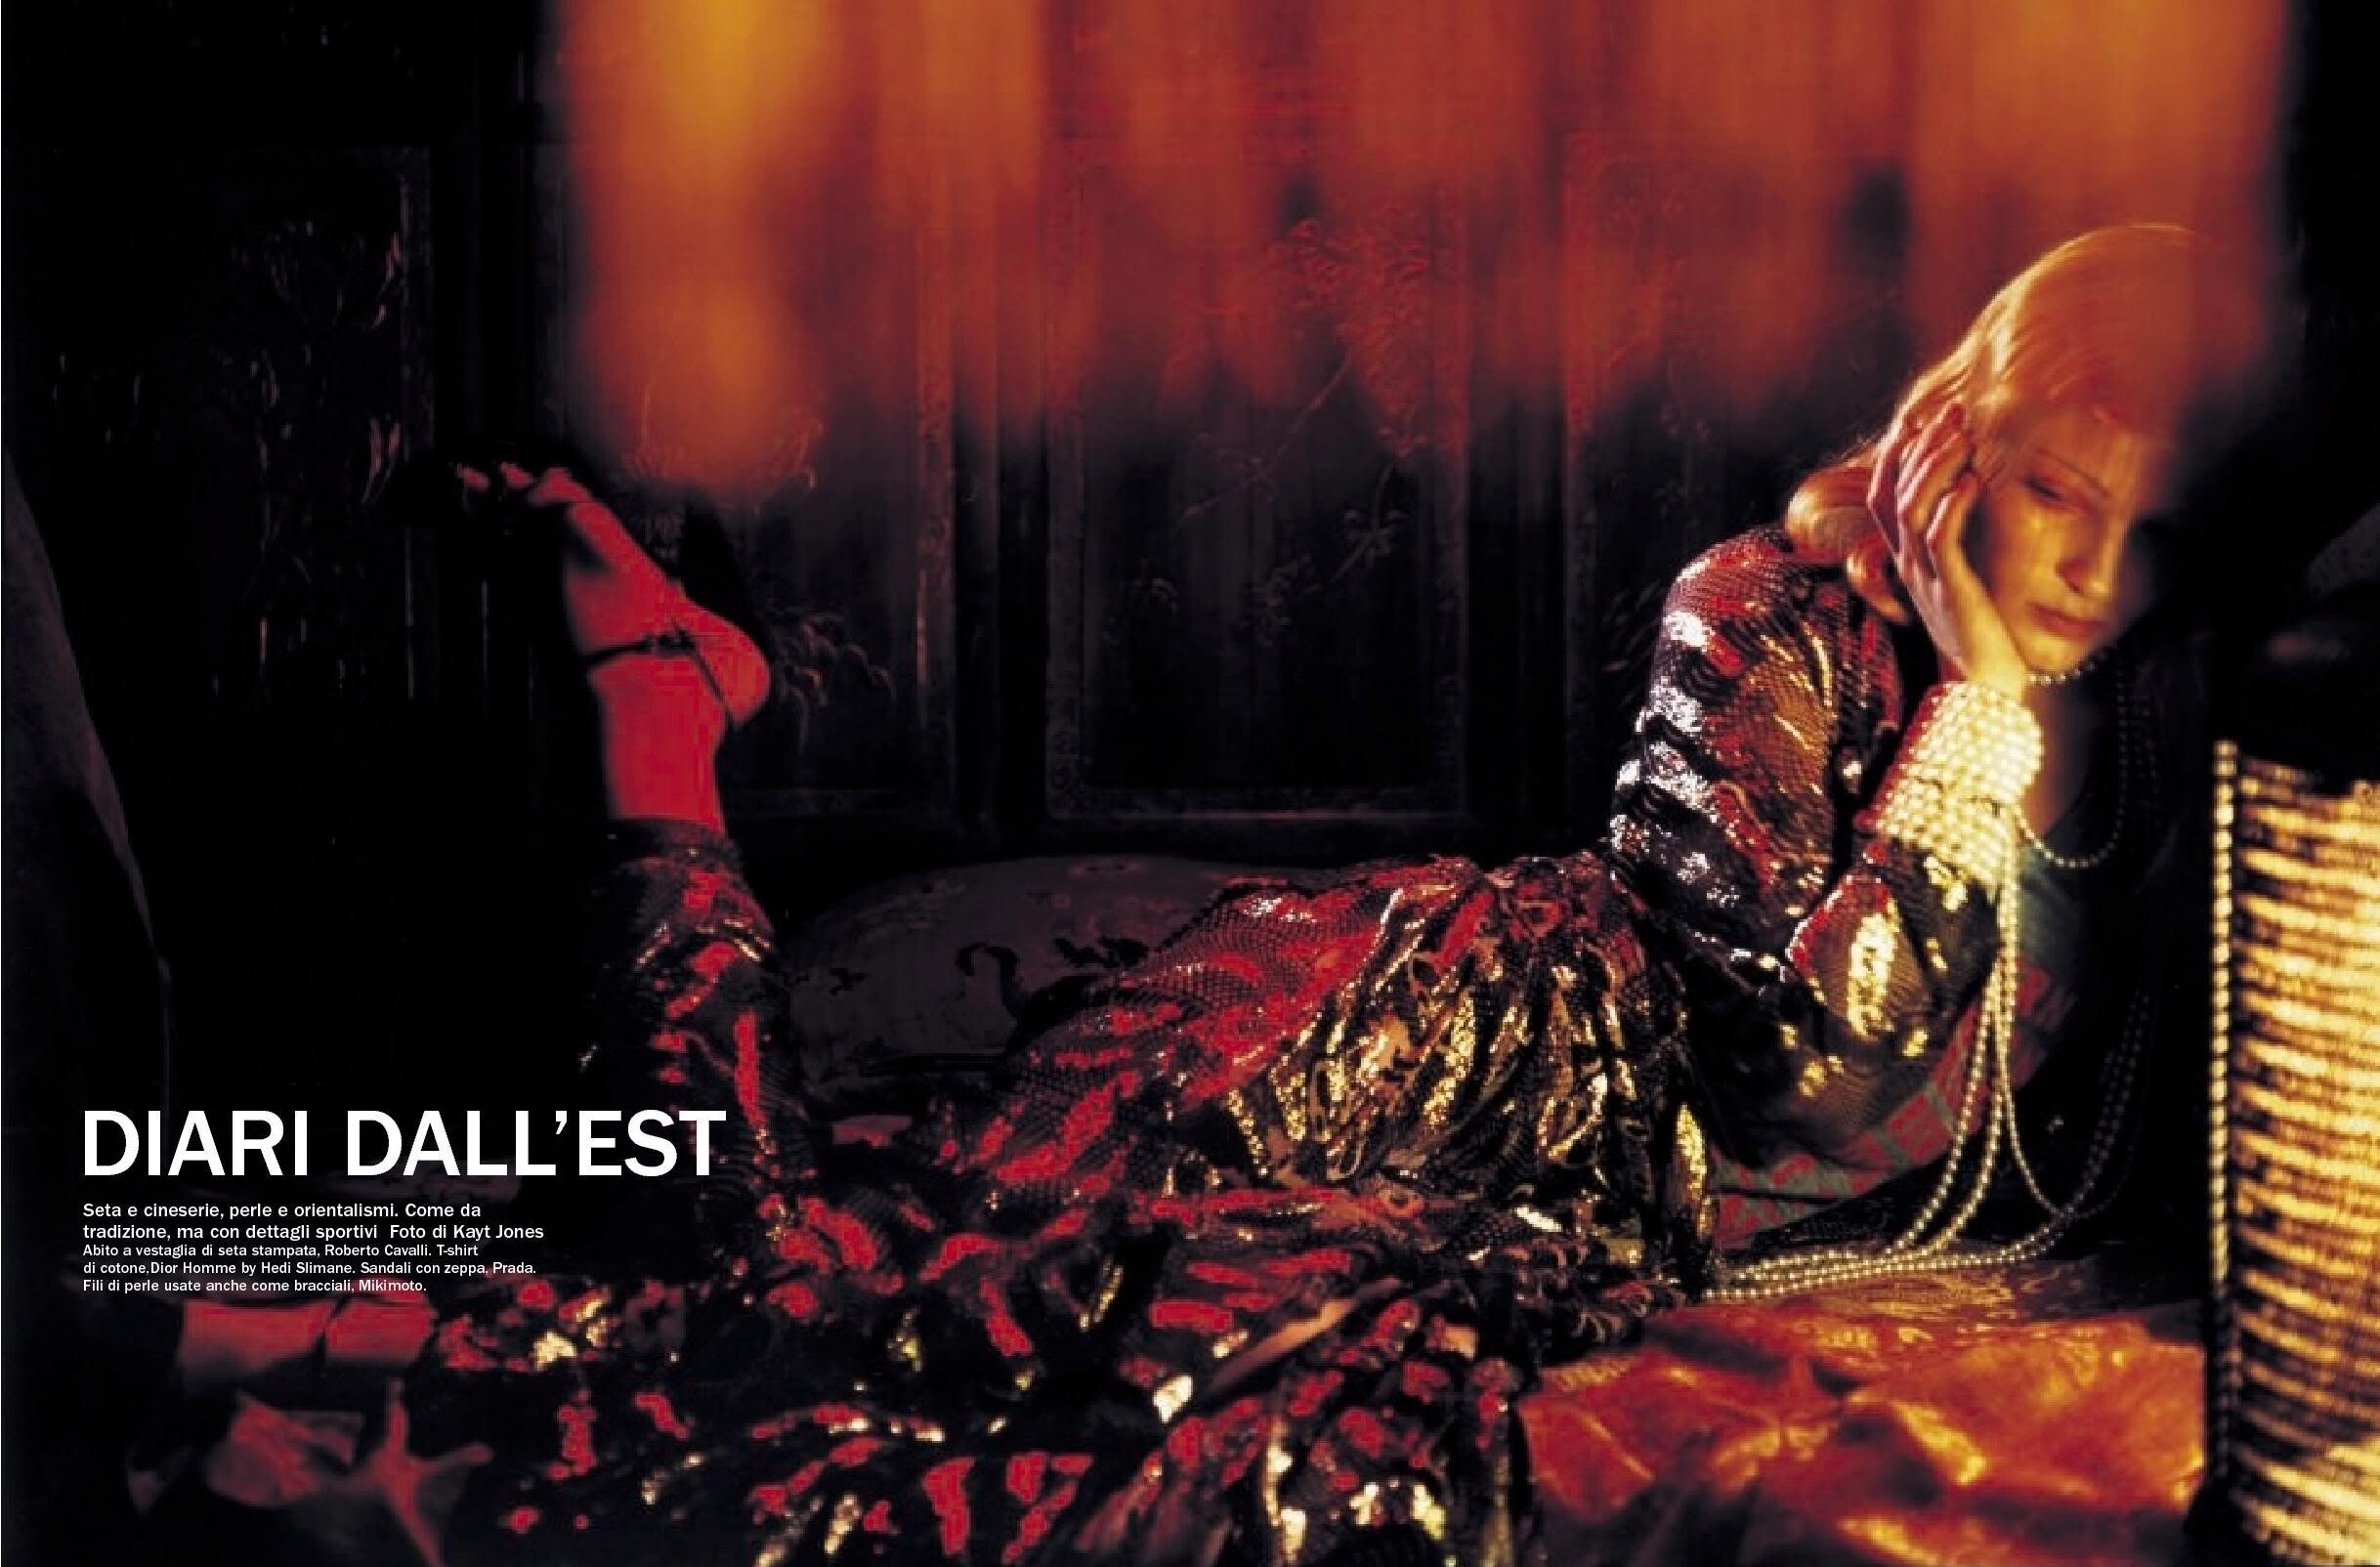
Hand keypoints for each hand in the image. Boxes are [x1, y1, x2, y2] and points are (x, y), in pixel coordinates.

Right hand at [1865, 401, 2027, 697]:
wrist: (1982, 685)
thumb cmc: (1978, 631)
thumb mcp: (1958, 580)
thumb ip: (1952, 545)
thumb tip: (1964, 499)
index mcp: (1905, 559)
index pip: (1884, 494)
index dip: (1896, 453)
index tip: (1919, 416)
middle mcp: (1907, 564)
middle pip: (1894, 493)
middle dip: (1920, 447)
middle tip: (1950, 411)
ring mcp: (1925, 577)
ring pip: (1912, 510)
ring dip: (1935, 468)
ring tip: (1963, 436)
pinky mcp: (1950, 589)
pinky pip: (1941, 540)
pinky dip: (1954, 505)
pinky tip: (1974, 481)